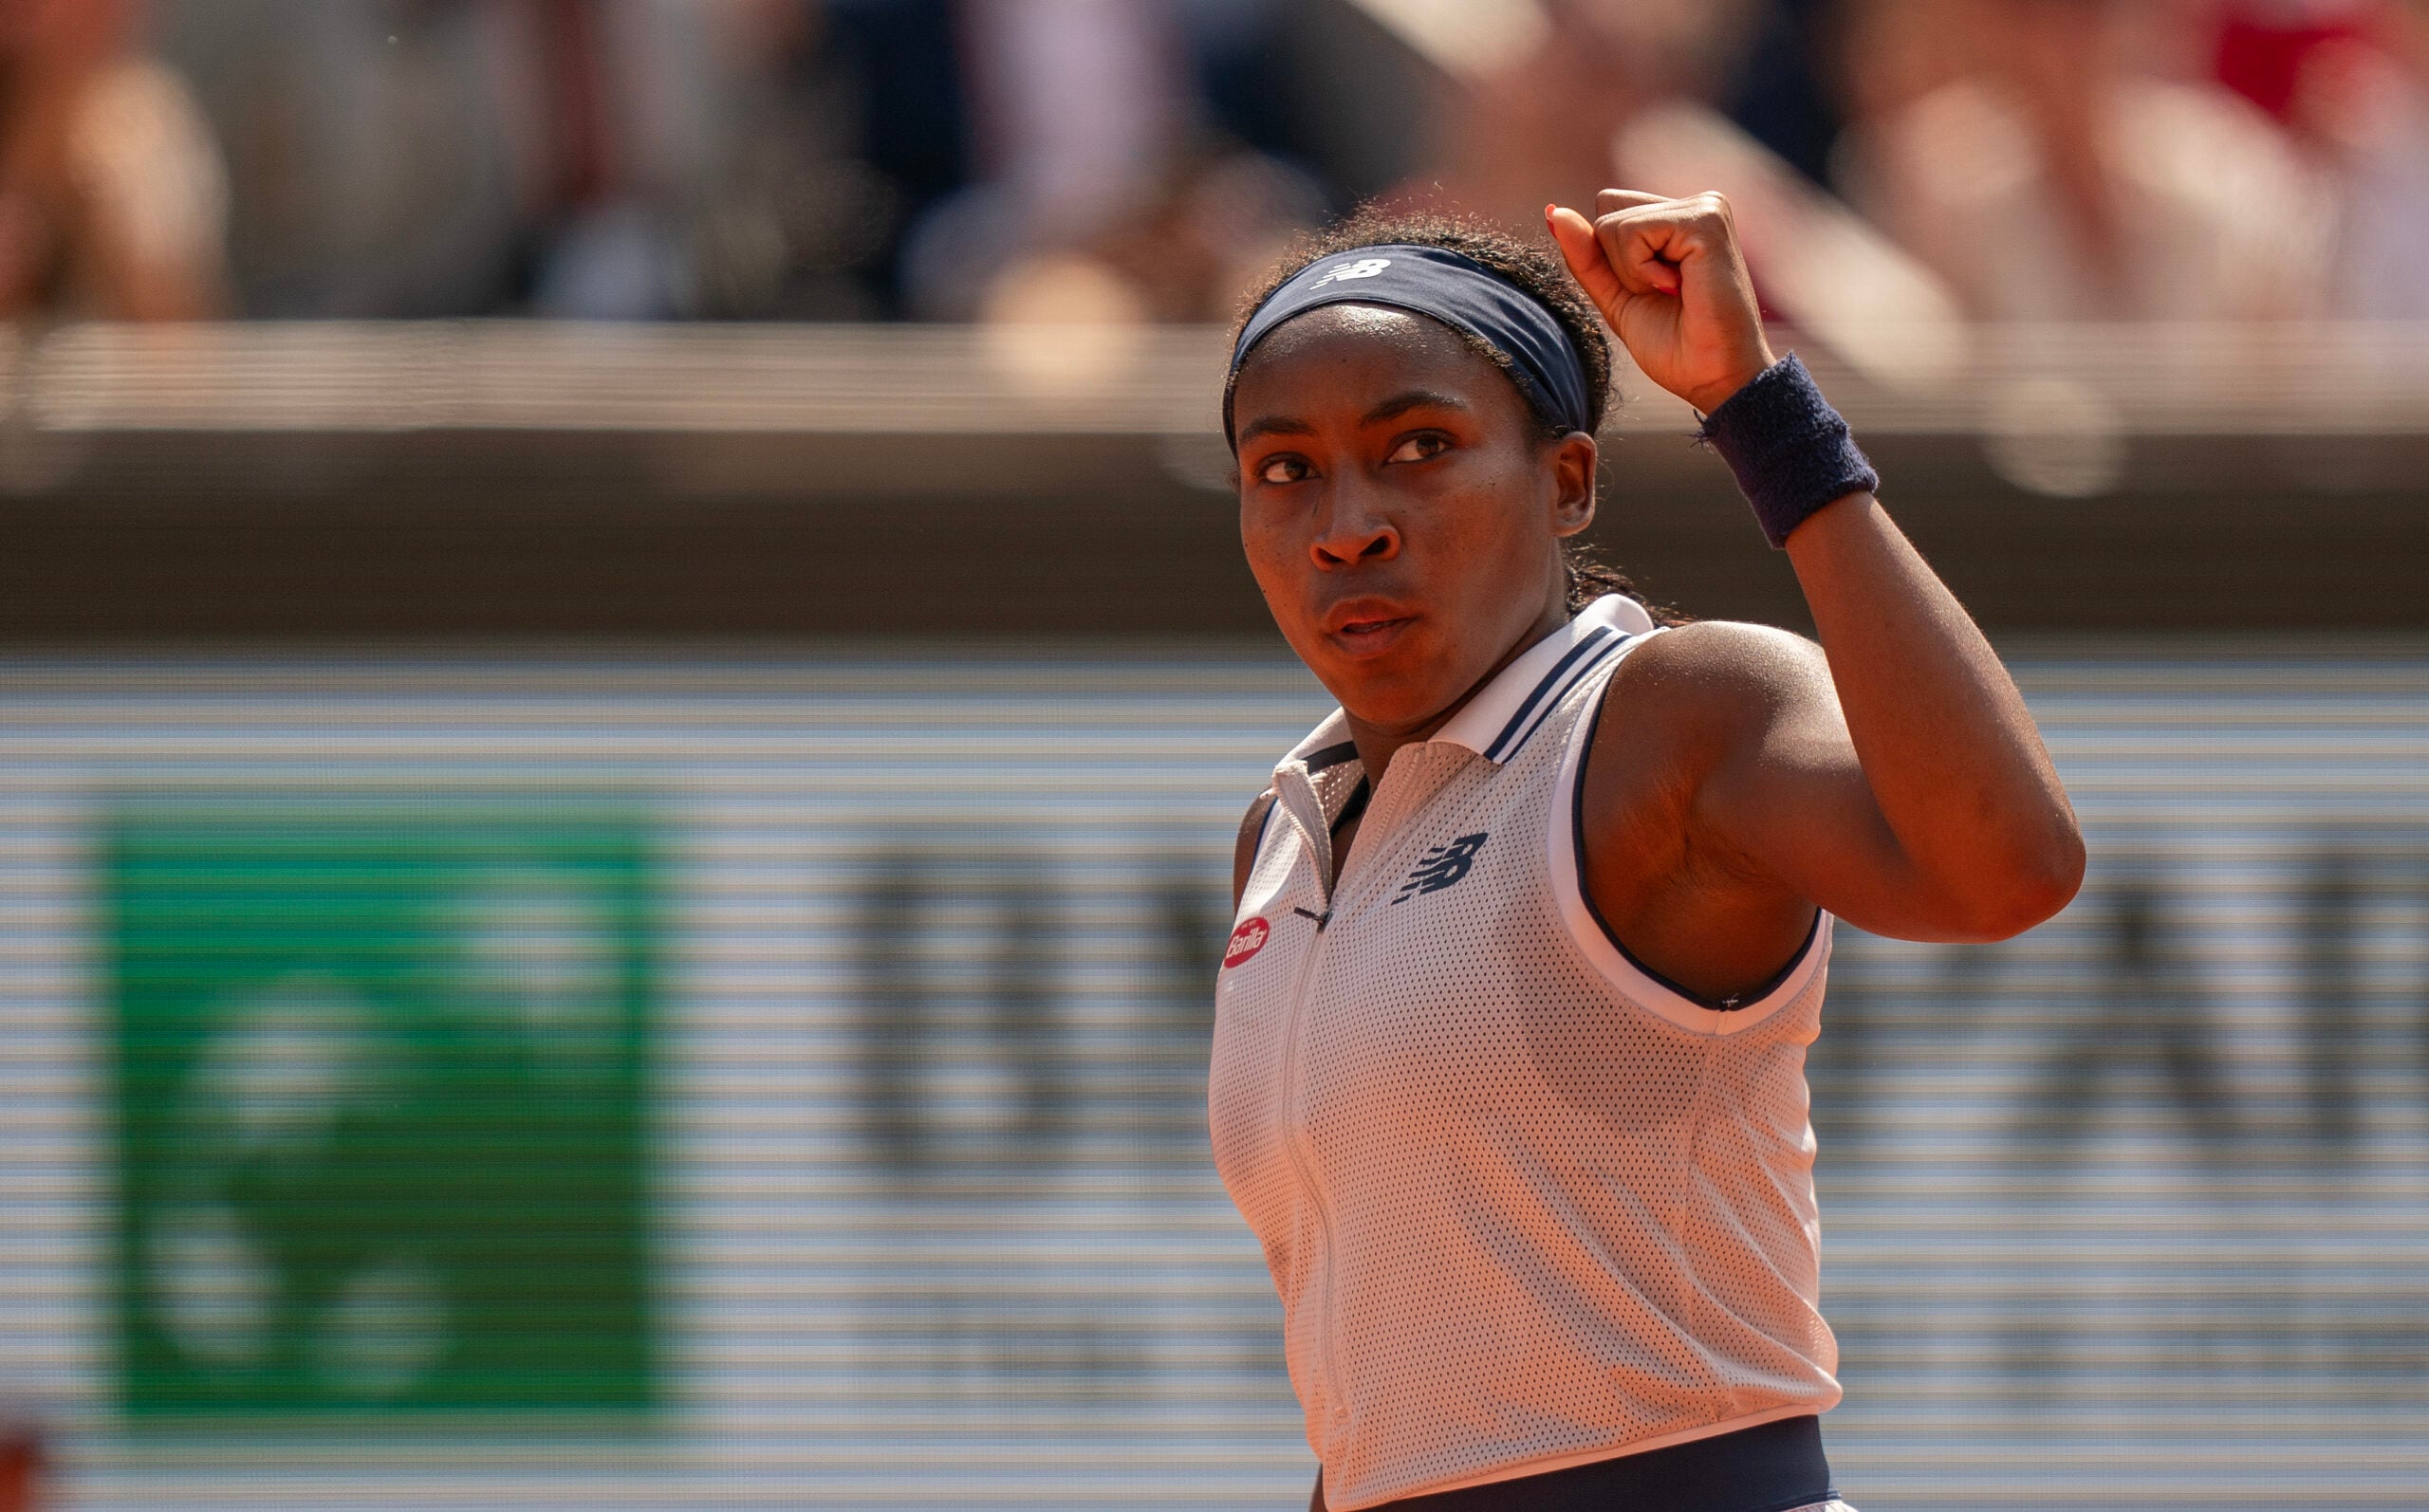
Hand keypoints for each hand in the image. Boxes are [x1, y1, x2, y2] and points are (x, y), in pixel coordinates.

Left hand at [1547, 190, 1774, 414]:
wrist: (1713, 379)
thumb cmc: (1676, 346)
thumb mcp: (1617, 297)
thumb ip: (1586, 256)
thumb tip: (1553, 212)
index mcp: (1679, 219)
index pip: (1608, 211)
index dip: (1611, 260)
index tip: (1653, 292)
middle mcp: (1696, 205)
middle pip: (1606, 209)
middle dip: (1617, 263)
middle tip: (1664, 295)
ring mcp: (1704, 207)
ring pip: (1612, 223)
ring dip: (1630, 272)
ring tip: (1674, 293)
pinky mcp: (1705, 219)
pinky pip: (1630, 231)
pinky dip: (1640, 271)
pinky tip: (1678, 288)